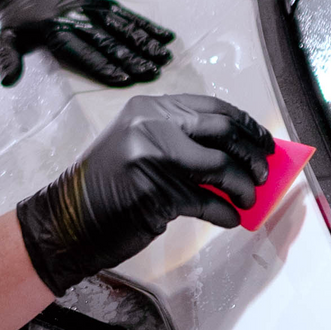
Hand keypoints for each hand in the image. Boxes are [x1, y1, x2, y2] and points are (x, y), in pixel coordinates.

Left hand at [0, 0, 174, 89]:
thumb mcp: (2, 39)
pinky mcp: (98, 1)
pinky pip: (125, 14)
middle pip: (108, 40)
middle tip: (152, 73)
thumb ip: (6, 60)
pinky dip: (145, 24)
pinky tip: (164, 35)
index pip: (83, 51)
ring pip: (122, 25)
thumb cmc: (14, 21)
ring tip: (164, 57)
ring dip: (144, 41)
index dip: (103, 66)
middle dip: (132, 58)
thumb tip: (8, 81)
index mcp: (55, 30)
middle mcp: (76, 17)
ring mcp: (90, 7)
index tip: (123, 79)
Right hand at [15, 92, 275, 296]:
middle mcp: (150, 125)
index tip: (264, 142)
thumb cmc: (107, 190)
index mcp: (148, 108)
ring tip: (248, 200)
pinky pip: (206, 202)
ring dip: (243, 187)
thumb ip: (184, 144)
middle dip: (252, 153)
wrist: (66, 221)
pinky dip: (224, 213)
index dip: (245, 124)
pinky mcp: (156, 192)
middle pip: (222, 130)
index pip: (211, 108)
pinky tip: (229, 219)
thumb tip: (240, 153)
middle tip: (264, 172)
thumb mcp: (140, 149)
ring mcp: (152, 156)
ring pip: (220, 167)